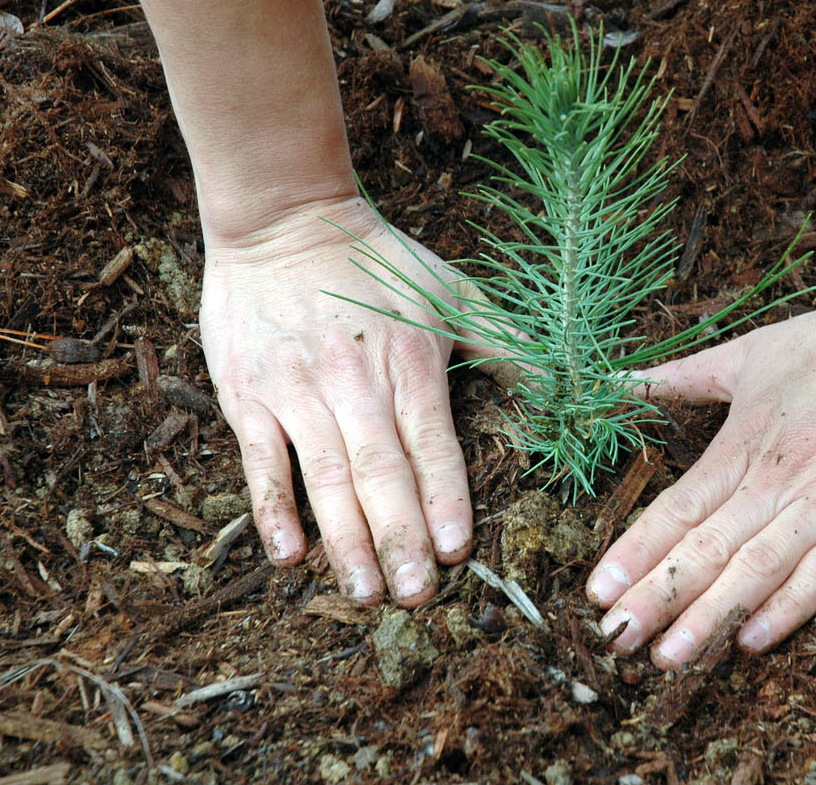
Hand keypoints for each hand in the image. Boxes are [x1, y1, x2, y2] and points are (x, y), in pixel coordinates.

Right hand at [200, 195, 480, 606]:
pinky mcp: (248, 394)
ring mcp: (297, 390)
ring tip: (366, 592)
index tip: (457, 551)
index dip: (444, 497)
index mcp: (410, 361)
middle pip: (381, 471)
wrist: (282, 218)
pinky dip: (273, 508)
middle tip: (417, 596)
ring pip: (324, 476)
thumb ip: (506, 343)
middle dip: (400, 537)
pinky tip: (289, 554)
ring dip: (345, 538)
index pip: (431, 442)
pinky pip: (260, 460)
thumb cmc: (376, 259)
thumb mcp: (452, 290)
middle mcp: (354, 381)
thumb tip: (566, 386)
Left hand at [587, 281, 815, 664]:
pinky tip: (751, 641)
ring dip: (709, 616)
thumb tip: (617, 383)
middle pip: (706, 549)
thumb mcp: (750, 352)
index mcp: (743, 443)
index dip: (635, 553)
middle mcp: (778, 480)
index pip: (677, 509)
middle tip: (615, 640)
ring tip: (668, 657)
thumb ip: (682, 377)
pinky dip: (789, 608)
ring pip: (757, 569)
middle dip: (657, 598)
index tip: (596, 592)